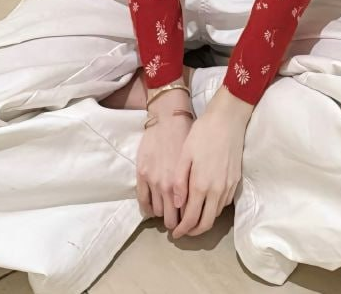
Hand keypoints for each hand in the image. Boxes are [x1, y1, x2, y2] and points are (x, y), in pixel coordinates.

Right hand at [136, 88, 193, 231]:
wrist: (169, 118)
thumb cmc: (187, 137)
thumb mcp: (196, 162)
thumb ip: (196, 183)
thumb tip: (199, 202)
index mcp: (184, 183)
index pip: (186, 214)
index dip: (188, 221)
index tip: (188, 222)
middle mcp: (168, 186)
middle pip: (170, 218)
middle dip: (175, 222)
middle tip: (177, 220)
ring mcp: (153, 181)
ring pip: (156, 212)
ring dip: (161, 214)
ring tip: (165, 210)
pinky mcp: (141, 175)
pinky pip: (143, 201)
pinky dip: (147, 208)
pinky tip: (152, 207)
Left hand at [171, 87, 252, 238]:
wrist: (228, 119)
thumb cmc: (203, 133)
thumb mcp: (185, 154)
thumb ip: (180, 181)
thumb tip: (177, 204)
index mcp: (201, 185)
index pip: (192, 219)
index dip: (182, 230)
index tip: (174, 233)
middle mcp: (217, 190)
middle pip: (207, 223)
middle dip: (194, 231)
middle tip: (183, 231)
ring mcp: (229, 186)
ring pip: (216, 213)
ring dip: (204, 220)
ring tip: (192, 216)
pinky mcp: (236, 180)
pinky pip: (224, 202)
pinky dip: (214, 208)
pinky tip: (206, 201)